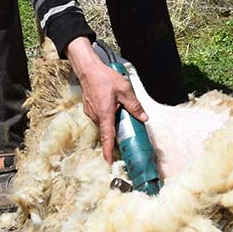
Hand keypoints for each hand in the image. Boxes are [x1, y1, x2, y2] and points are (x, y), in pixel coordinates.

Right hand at [66, 38, 147, 163]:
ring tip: (119, 112)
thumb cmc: (104, 78)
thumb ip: (134, 105)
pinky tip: (112, 106)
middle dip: (115, 133)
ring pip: (104, 123)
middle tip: (126, 129)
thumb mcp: (125, 90)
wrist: (88, 69)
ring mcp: (90, 113)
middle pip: (107, 130)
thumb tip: (144, 118)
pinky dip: (106, 116)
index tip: (109, 162)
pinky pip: (99, 117)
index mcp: (105, 114)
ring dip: (111, 122)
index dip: (109, 151)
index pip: (107, 137)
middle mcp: (95, 116)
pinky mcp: (89, 109)